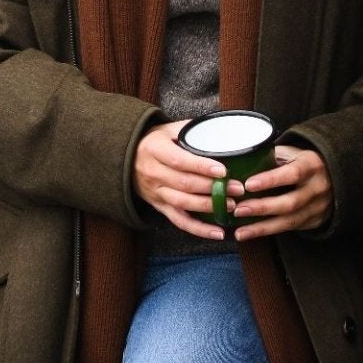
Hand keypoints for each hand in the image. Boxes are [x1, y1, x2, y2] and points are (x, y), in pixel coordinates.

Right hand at [131, 122, 229, 241]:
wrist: (125, 158)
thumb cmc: (154, 142)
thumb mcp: (167, 129)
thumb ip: (191, 129)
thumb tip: (221, 128)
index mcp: (155, 150)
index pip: (179, 161)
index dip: (201, 167)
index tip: (222, 170)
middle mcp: (153, 173)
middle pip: (184, 184)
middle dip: (212, 188)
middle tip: (236, 188)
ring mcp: (156, 192)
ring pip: (182, 203)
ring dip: (208, 206)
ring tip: (230, 205)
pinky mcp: (159, 206)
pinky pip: (179, 221)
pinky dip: (198, 229)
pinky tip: (217, 233)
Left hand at [229, 144, 333, 239]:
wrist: (332, 177)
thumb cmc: (302, 162)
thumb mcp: (292, 152)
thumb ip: (272, 156)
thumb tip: (242, 159)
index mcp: (312, 166)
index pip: (292, 173)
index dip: (271, 180)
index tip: (248, 184)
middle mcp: (318, 188)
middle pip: (290, 202)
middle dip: (262, 208)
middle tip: (238, 209)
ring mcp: (318, 208)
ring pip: (290, 221)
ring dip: (262, 228)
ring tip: (240, 232)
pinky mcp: (314, 222)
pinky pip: (290, 229)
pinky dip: (268, 232)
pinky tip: (250, 234)